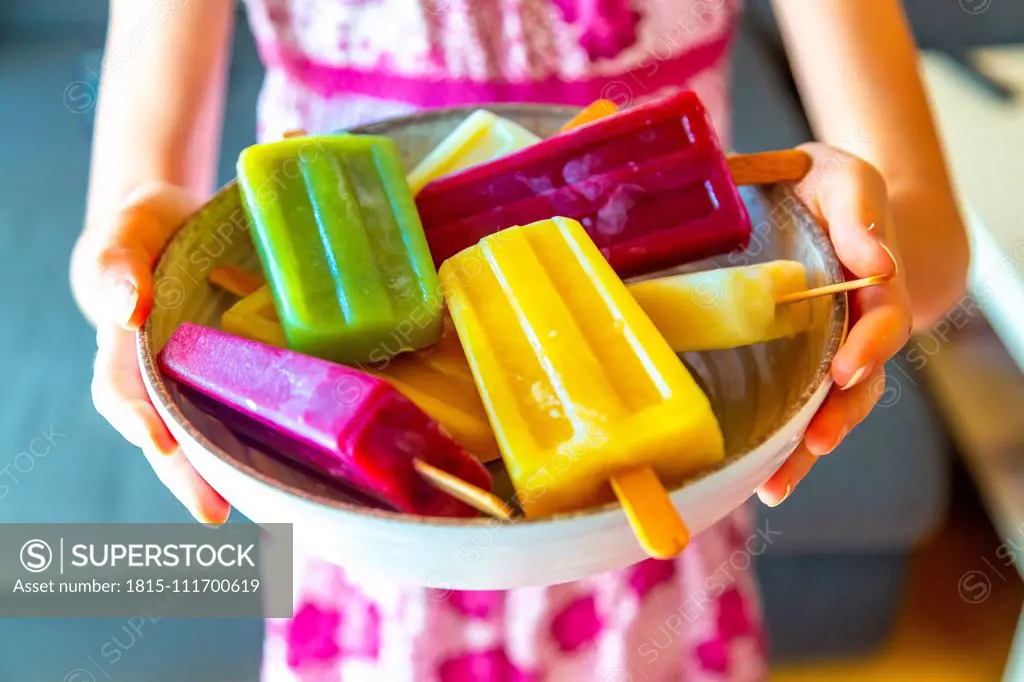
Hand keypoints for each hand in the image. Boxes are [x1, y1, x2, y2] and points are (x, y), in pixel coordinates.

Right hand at [72, 182, 230, 523]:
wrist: (181, 228)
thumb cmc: (150, 231)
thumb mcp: (131, 230)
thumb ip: (119, 263)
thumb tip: (127, 309)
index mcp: (125, 345)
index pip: (122, 391)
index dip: (137, 419)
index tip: (160, 444)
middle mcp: (159, 376)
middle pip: (165, 435)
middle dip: (186, 476)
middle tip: (213, 511)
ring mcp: (196, 383)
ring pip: (206, 436)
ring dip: (226, 474)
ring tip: (260, 507)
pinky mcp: (234, 379)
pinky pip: (243, 415)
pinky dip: (261, 444)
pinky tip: (293, 466)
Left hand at [756, 143, 912, 506]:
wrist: (826, 209)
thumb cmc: (827, 188)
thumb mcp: (843, 179)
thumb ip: (858, 213)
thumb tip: (874, 261)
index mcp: (873, 280)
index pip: (882, 318)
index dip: (868, 346)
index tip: (847, 369)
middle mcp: (860, 325)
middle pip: (864, 381)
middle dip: (841, 414)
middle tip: (819, 440)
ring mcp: (834, 351)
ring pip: (834, 408)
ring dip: (808, 448)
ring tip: (778, 485)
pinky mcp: (802, 365)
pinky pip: (803, 409)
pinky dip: (787, 446)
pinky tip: (763, 480)